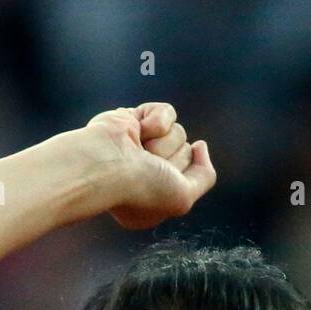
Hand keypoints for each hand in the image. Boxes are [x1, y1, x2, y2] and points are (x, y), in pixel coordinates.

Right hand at [83, 103, 215, 229]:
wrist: (106, 165)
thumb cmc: (141, 188)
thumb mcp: (183, 197)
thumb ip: (204, 177)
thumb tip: (201, 146)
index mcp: (154, 196)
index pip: (190, 177)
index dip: (179, 178)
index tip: (157, 186)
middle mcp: (147, 171)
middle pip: (186, 153)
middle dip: (171, 159)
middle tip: (147, 166)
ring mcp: (141, 145)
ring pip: (178, 132)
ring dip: (162, 143)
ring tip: (138, 151)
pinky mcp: (134, 120)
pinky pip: (167, 112)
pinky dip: (155, 120)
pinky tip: (136, 131)